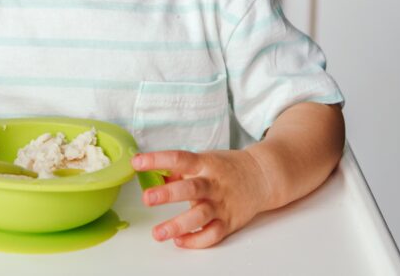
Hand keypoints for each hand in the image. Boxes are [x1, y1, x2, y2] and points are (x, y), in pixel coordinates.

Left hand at [131, 148, 274, 247]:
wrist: (261, 177)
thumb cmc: (226, 168)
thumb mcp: (203, 160)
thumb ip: (178, 169)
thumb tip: (153, 176)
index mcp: (205, 164)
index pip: (179, 158)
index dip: (157, 160)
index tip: (137, 162)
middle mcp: (213, 184)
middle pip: (191, 188)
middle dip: (168, 194)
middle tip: (148, 198)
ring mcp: (222, 204)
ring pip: (200, 216)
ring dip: (178, 225)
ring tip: (157, 233)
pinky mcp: (229, 222)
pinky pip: (212, 235)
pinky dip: (195, 240)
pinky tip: (179, 240)